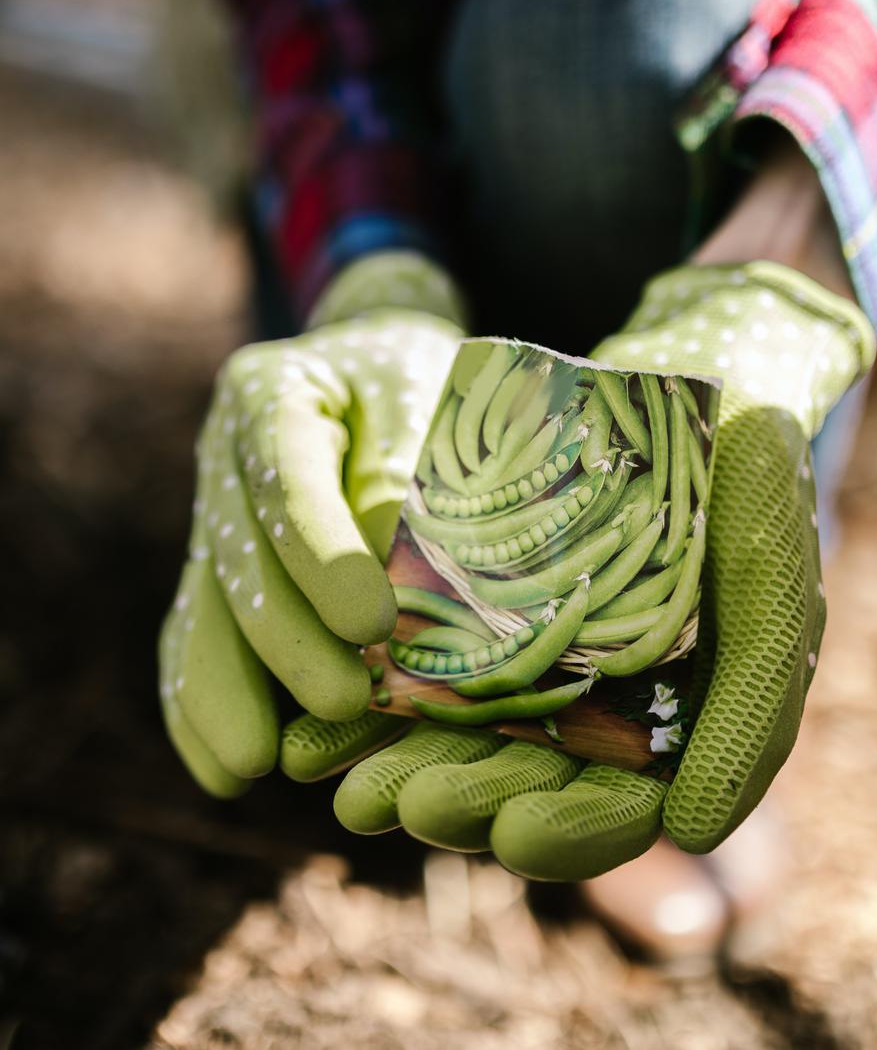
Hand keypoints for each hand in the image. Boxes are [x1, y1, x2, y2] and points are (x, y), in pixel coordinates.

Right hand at [159, 253, 464, 796]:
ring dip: (226, 691)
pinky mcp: (218, 564)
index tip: (371, 625)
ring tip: (252, 767)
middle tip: (343, 704)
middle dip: (289, 640)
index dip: (324, 557)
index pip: (288, 481)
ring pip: (204, 607)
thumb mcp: (423, 393)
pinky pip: (194, 636)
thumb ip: (406, 473)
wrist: (369, 367)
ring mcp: (213, 513)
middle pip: (242, 557)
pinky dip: (200, 704)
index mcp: (271, 394)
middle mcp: (224, 456)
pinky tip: (220, 769)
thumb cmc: (412, 379)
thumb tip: (395, 572)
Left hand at [277, 261, 872, 882]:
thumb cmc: (750, 486)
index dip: (567, 833)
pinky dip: (373, 691)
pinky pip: (417, 652)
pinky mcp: (474, 595)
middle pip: (518, 779)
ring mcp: (524, 647)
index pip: (614, 805)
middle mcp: (586, 699)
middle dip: (456, 799)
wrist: (695, 382)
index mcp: (663, 723)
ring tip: (345, 792)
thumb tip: (691, 834)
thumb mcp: (770, 590)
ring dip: (398, 765)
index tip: (512, 837)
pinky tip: (318, 729)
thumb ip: (750, 709)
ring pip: (456, 730)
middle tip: (390, 809)